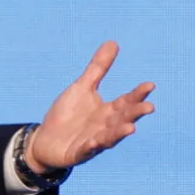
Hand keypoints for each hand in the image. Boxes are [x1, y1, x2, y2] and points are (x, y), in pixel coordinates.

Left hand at [27, 41, 154, 171]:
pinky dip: (91, 147)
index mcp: (108, 111)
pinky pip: (85, 150)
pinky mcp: (78, 152)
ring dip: (119, 133)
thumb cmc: (67, 114)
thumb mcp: (81, 88)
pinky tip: (93, 142)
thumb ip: (98, 68)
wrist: (44, 140)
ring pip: (110, 138)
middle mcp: (105, 126)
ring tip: (131, 128)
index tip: (150, 85)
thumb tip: (113, 42)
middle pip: (123, 119)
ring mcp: (93, 141)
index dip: (138, 94)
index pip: (126, 101)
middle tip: (149, 107)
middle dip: (135, 114)